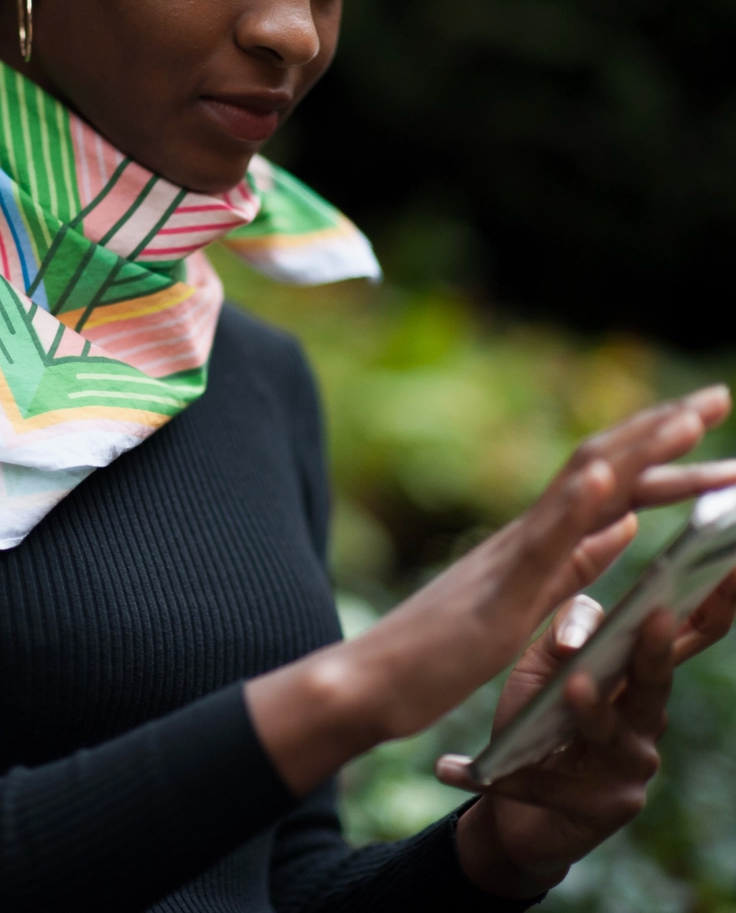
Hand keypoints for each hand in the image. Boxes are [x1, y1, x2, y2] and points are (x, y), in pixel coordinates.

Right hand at [245, 385, 735, 797]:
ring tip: (690, 418)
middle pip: (602, 469)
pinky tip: (605, 481)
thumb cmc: (442, 649)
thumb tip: (626, 524)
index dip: (661, 453)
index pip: (608, 485)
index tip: (706, 424)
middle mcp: (526, 536)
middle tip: (718, 396)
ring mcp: (510, 559)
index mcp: (538, 543)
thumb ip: (574, 562)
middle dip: (664, 432)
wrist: (374, 679)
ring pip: (578, 491)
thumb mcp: (529, 601)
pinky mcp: (497, 596)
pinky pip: (539, 546)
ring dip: (637, 452)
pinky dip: (574, 506)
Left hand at [440, 578, 735, 899]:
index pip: (682, 636)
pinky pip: (549, 782)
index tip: (727, 565)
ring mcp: (630, 765)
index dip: (712, 603)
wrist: (512, 805)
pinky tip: (452, 767)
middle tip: (654, 615)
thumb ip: (565, 637)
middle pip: (656, 680)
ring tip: (574, 686)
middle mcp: (647, 719)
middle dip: (656, 648)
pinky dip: (504, 775)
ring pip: (609, 730)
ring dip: (590, 709)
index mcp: (635, 676)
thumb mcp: (541, 668)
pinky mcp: (604, 807)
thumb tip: (580, 630)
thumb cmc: (534, 722)